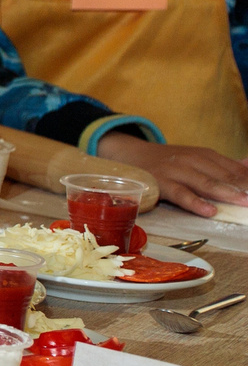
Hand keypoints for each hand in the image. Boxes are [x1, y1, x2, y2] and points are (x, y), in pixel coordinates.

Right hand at [95, 132, 247, 218]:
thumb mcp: (195, 159)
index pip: (233, 168)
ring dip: (225, 193)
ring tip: (242, 202)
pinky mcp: (160, 182)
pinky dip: (195, 202)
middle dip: (241, 187)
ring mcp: (175, 170)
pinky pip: (180, 194)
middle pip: (222, 175)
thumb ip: (222, 166)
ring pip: (204, 183)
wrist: (130, 155)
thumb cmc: (167, 162)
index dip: (247, 179)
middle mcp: (192, 159)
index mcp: (204, 155)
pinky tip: (209, 211)